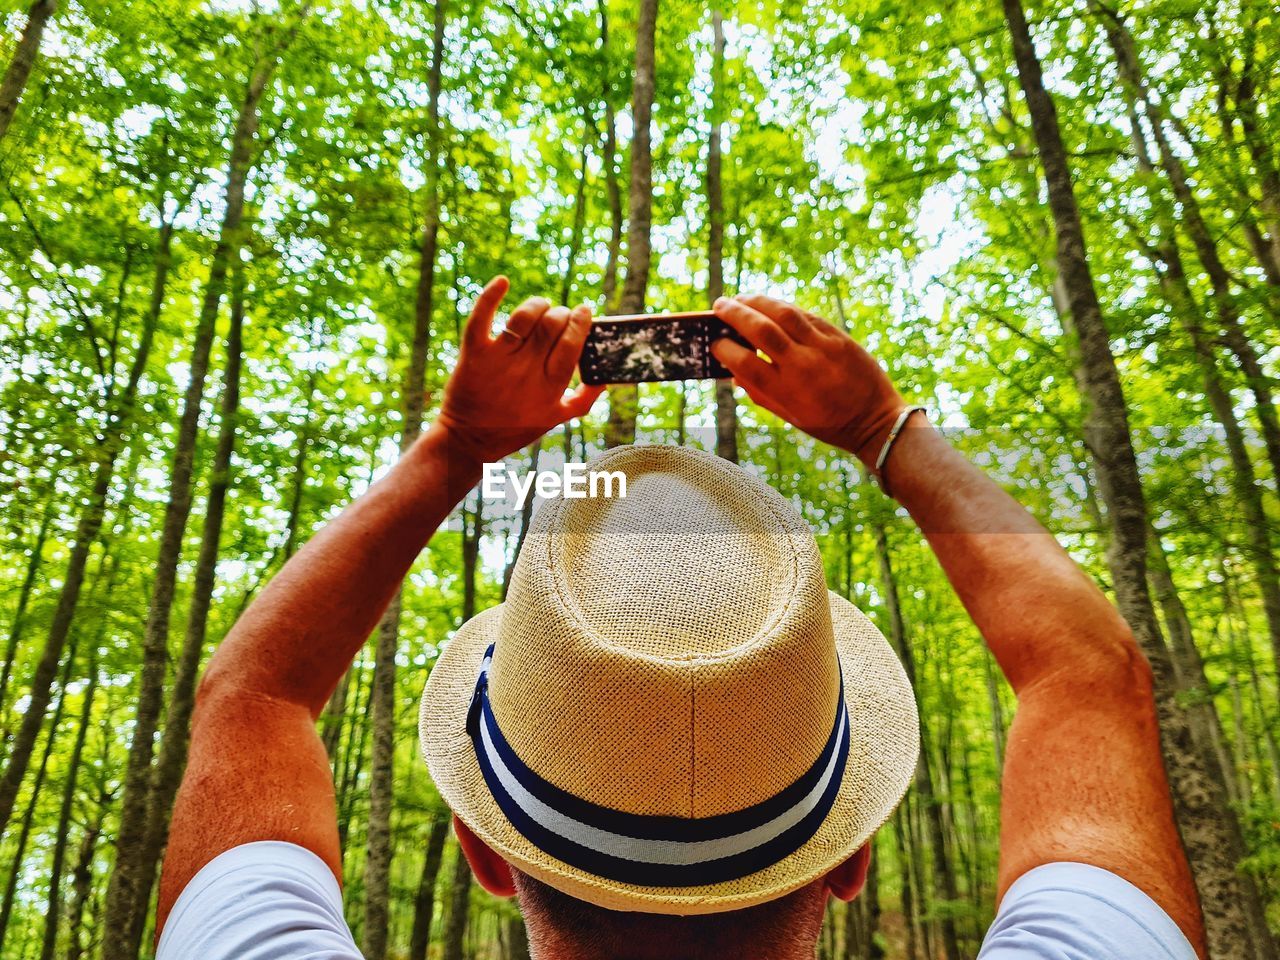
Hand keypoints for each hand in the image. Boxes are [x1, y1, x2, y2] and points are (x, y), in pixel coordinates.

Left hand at [433, 277, 603, 465]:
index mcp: (550, 387)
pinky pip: (481, 318)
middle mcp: (526, 371)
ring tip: (542, 306)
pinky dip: (491, 295)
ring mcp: (499, 361)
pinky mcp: (473, 354)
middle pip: (551, 327)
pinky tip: (502, 281)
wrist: (468, 439)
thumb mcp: (555, 419)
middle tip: (562, 315)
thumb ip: (583, 400)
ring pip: (524, 318)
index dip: (580, 324)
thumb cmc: (515, 428)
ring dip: (538, 305)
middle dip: (561, 313)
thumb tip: (605, 378)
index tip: (584, 312)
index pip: (571, 346)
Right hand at [710, 294, 906, 466]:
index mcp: (787, 392)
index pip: (746, 363)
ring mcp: (824, 348)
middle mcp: (804, 366)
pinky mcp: (839, 337)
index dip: (725, 349)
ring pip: (784, 313)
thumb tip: (733, 371)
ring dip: (757, 301)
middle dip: (735, 314)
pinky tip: (770, 305)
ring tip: (740, 298)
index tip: (715, 343)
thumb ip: (760, 393)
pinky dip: (783, 308)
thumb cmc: (828, 422)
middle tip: (719, 305)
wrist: (876, 420)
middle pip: (761, 330)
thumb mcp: (789, 417)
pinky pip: (806, 315)